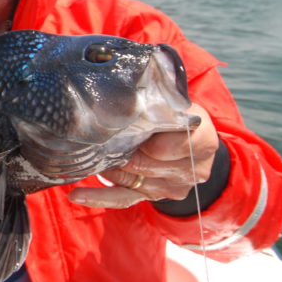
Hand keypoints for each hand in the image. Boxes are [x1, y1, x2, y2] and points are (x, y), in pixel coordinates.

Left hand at [68, 104, 218, 208]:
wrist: (191, 142)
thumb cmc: (178, 114)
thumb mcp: (177, 102)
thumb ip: (159, 98)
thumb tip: (121, 81)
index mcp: (203, 141)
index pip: (175, 144)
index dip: (151, 136)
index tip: (134, 124)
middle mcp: (192, 170)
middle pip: (148, 164)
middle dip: (122, 151)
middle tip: (100, 136)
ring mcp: (173, 187)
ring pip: (131, 181)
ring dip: (108, 169)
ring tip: (88, 154)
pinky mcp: (153, 197)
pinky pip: (124, 200)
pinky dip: (98, 198)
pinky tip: (78, 195)